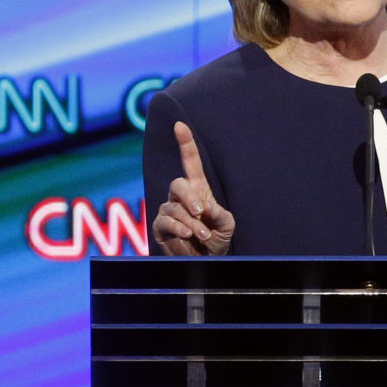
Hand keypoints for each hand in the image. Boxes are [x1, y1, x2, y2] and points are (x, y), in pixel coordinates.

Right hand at [152, 122, 235, 255]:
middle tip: (201, 212)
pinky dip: (178, 227)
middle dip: (189, 197)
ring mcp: (169, 211)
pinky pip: (164, 221)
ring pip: (173, 207)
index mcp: (198, 190)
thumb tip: (203, 208)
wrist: (206, 261)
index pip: (191, 163)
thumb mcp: (226, 225)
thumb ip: (220, 214)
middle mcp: (181, 198)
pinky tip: (188, 234)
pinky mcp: (160, 227)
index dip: (186, 144)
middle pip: (178, 184)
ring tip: (202, 235)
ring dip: (190, 222)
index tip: (180, 125)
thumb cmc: (217, 239)